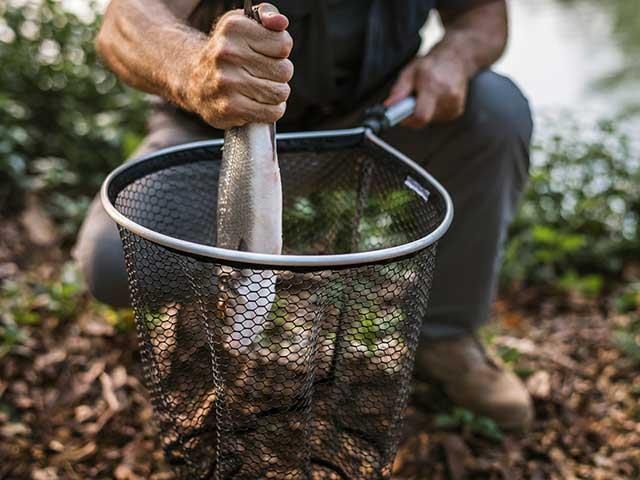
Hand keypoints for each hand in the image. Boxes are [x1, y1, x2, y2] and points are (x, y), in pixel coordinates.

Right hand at [185, 3, 293, 128]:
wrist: (194, 80)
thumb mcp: (243, 24)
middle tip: (262, 73)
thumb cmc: (227, 51)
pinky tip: (258, 103)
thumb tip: (281, 23)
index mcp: (234, 28)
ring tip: (260, 88)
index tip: (266, 52)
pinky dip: (271, 110)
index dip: (281, 51)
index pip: (284, 44)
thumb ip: (267, 15)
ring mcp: (227, 83)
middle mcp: (228, 53)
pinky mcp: (230, 108)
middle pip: (284, 70)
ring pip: (280, 93)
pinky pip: (271, 112)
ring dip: (276, 93)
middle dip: (279, 74)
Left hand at [384, 54, 468, 128]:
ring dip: (424, 111)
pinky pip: (438, 118)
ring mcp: (455, 104)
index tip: (400, 115)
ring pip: (430, 119)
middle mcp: (447, 96)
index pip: (420, 116)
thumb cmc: (429, 65)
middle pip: (424, 119)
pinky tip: (436, 98)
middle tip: (413, 100)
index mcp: (433, 86)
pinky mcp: (457, 111)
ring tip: (427, 95)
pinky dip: (433, 111)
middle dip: (414, 113)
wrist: (456, 59)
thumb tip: (388, 106)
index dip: (407, 119)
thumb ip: (399, 90)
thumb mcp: (410, 72)